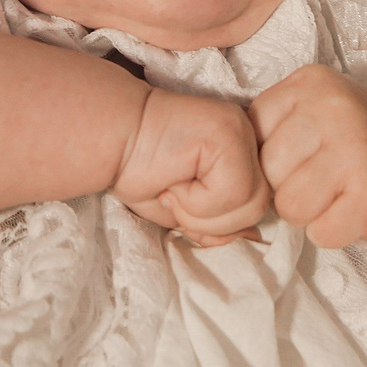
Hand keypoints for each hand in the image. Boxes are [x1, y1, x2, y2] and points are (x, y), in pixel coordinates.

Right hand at [112, 87, 271, 242]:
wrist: (107, 138)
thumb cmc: (139, 169)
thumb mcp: (185, 208)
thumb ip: (219, 221)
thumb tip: (252, 236)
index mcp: (242, 150)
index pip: (256, 202)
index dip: (218, 219)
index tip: (179, 202)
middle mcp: (248, 135)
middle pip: (259, 206)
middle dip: (213, 221)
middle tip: (173, 199)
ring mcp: (241, 131)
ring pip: (250, 204)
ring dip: (202, 213)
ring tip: (172, 191)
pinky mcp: (228, 134)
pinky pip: (231, 193)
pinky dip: (195, 202)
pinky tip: (171, 180)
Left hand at [251, 66, 366, 250]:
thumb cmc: (346, 134)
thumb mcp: (304, 108)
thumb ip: (269, 126)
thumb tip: (234, 173)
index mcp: (307, 84)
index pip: (252, 136)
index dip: (269, 154)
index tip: (298, 152)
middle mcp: (332, 110)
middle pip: (269, 172)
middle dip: (286, 183)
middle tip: (318, 176)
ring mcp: (356, 152)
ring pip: (291, 206)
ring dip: (307, 211)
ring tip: (332, 193)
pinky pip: (321, 234)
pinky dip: (332, 231)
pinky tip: (350, 208)